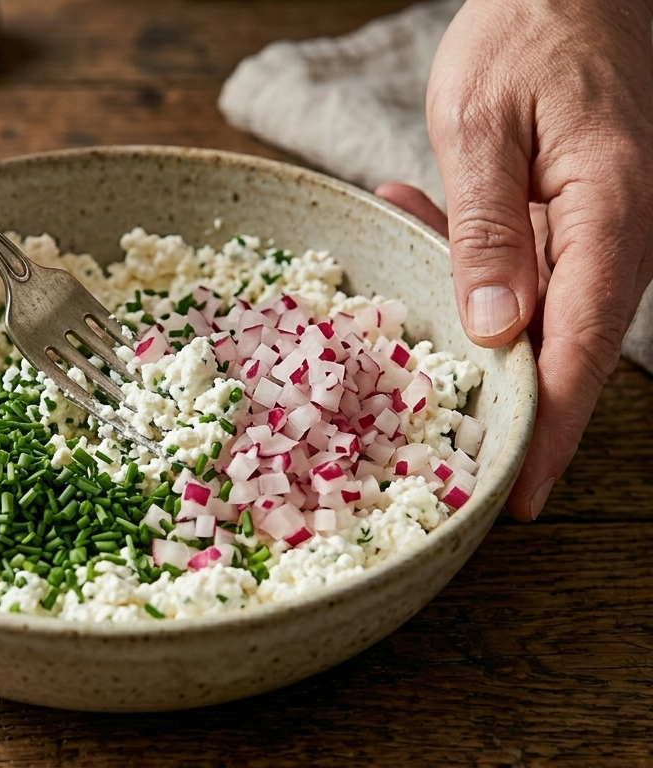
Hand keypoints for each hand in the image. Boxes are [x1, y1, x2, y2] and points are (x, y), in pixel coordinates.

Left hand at [378, 0, 652, 520]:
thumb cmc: (530, 32)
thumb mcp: (483, 124)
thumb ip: (485, 227)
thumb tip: (495, 330)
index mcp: (606, 216)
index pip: (581, 347)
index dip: (553, 428)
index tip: (519, 492)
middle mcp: (605, 236)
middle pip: (558, 350)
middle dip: (502, 407)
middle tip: (440, 458)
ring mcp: (581, 232)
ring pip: (522, 313)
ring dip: (456, 322)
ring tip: (399, 332)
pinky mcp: (553, 220)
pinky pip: (504, 265)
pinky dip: (452, 260)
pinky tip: (402, 212)